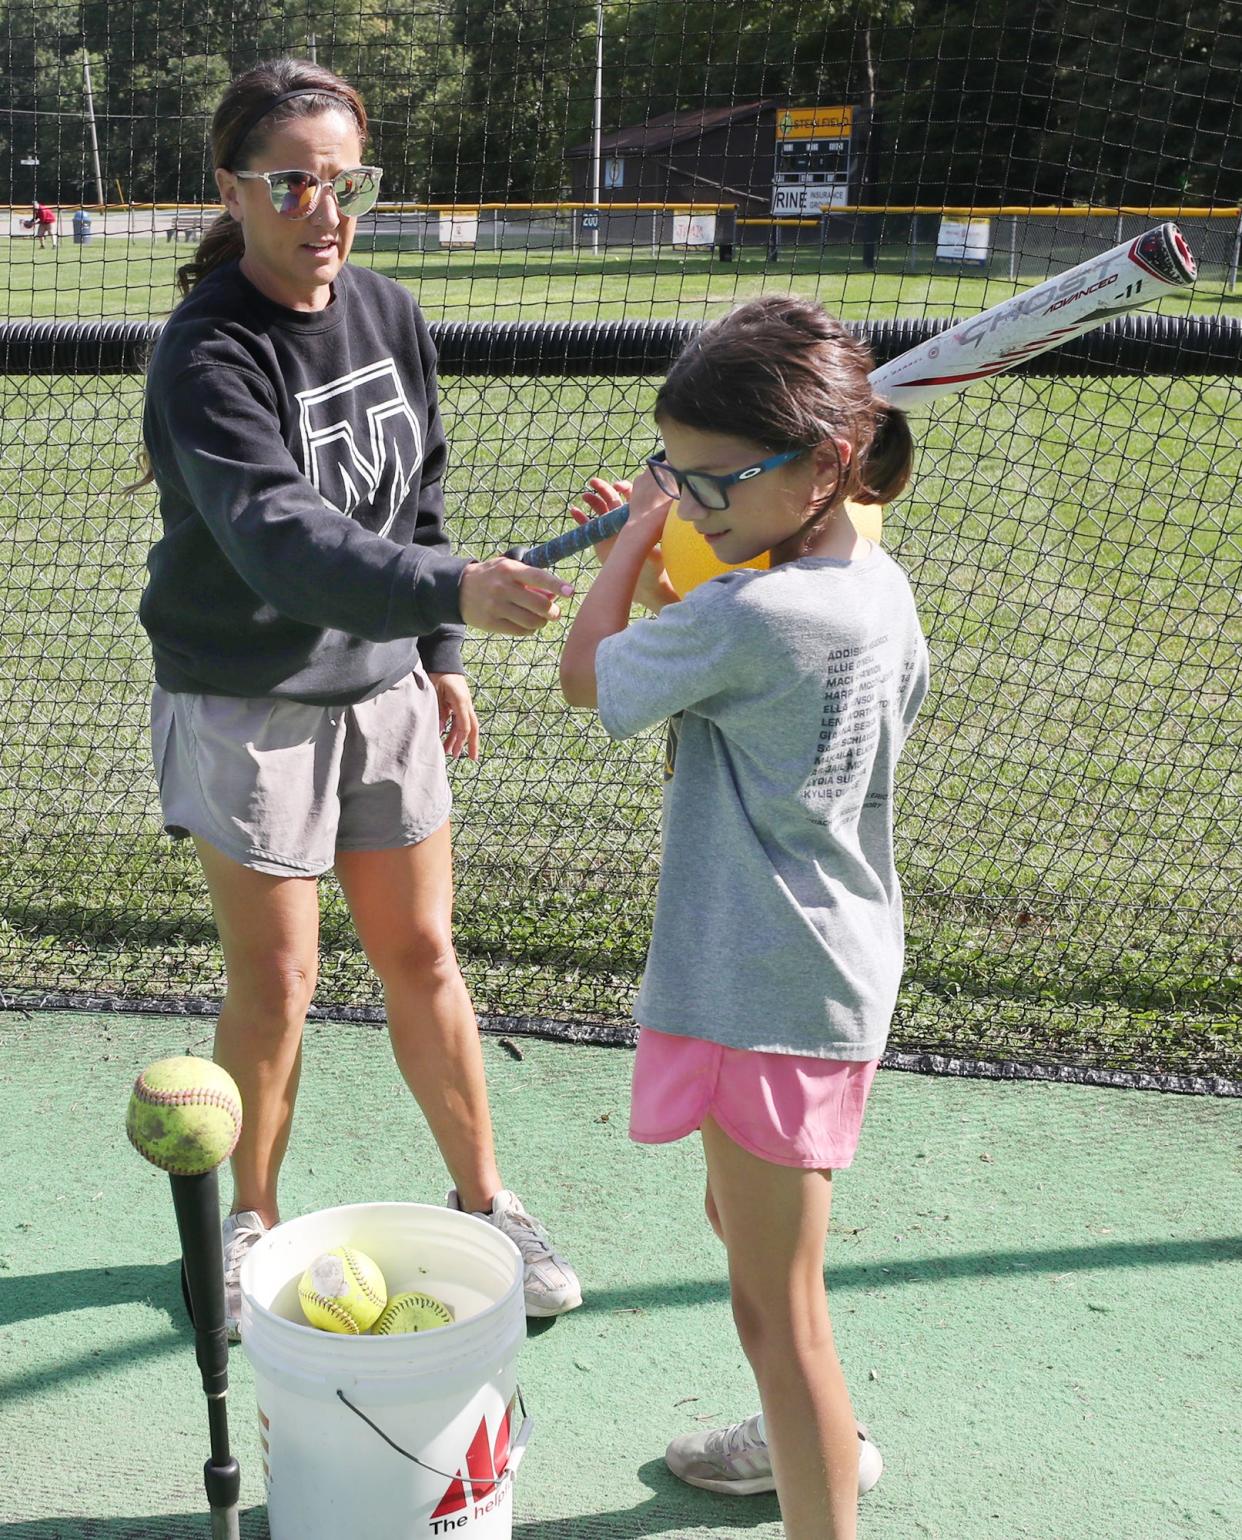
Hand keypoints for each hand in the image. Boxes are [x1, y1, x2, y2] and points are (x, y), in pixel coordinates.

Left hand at [428, 671, 479, 760]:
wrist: (443, 660)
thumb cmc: (439, 674)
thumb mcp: (436, 693)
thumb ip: (440, 711)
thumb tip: (441, 730)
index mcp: (462, 701)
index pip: (465, 725)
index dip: (461, 740)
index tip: (456, 752)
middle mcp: (466, 704)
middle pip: (472, 728)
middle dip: (472, 744)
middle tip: (472, 759)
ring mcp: (464, 703)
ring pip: (464, 725)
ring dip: (458, 739)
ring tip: (451, 753)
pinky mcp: (458, 703)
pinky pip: (459, 720)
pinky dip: (454, 730)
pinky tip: (447, 738)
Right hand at [458, 557, 573, 636]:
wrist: (457, 588)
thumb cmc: (492, 576)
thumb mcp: (508, 568)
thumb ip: (530, 579)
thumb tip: (554, 596)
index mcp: (509, 570)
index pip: (538, 577)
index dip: (556, 585)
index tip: (570, 592)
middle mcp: (502, 587)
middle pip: (539, 605)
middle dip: (553, 612)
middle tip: (554, 613)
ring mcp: (496, 606)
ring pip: (532, 621)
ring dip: (542, 623)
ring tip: (541, 620)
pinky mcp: (490, 623)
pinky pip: (519, 631)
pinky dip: (529, 630)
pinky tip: (528, 625)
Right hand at [569, 475, 678, 611]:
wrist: (643, 584)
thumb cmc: (655, 567)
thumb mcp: (655, 554)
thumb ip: (654, 546)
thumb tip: (658, 540)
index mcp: (636, 518)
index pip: (630, 496)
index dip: (623, 488)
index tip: (618, 487)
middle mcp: (622, 520)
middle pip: (611, 498)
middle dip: (603, 488)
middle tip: (594, 482)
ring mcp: (609, 529)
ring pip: (598, 508)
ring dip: (591, 499)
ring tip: (585, 496)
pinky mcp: (598, 539)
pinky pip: (587, 526)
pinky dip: (580, 517)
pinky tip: (574, 511)